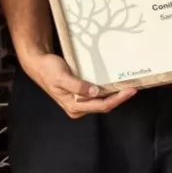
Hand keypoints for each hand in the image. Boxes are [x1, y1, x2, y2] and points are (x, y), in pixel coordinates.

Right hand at [19, 44, 134, 118]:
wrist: (38, 65)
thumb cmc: (48, 70)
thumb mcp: (62, 77)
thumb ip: (78, 86)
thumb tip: (95, 92)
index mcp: (74, 106)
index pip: (101, 106)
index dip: (117, 99)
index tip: (129, 91)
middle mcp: (77, 108)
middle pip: (103, 106)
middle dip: (119, 98)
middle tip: (133, 88)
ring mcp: (79, 103)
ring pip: (101, 102)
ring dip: (114, 96)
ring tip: (127, 87)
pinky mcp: (80, 96)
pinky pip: (97, 97)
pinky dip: (107, 91)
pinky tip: (115, 85)